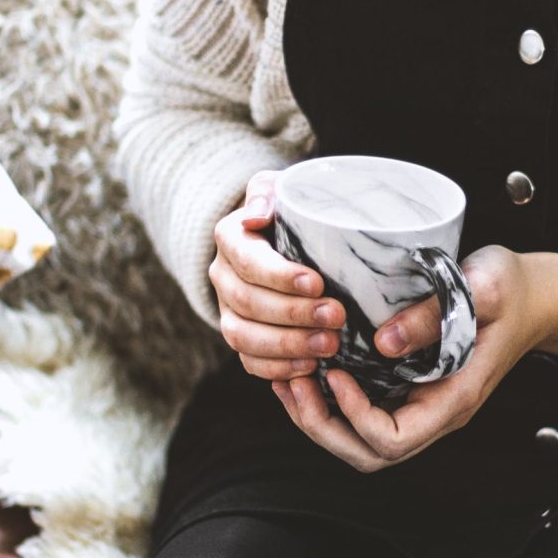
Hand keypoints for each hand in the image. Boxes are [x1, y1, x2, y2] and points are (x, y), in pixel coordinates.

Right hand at [208, 170, 346, 379]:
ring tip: (329, 346)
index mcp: (231, 238)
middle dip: (293, 314)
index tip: (318, 283)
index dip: (280, 276)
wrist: (287, 237)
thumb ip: (268, 192)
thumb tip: (257, 215)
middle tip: (335, 318)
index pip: (248, 261)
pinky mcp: (242, 337)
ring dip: (287, 345)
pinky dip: (278, 368)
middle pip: (247, 302)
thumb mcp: (283, 188)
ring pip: (243, 336)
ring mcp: (228, 310)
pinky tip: (310, 367)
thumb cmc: (292, 210)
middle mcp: (222, 276)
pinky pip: (249, 361)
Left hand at [270, 245, 556, 472]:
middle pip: (369, 454)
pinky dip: (328, 401)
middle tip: (293, 383)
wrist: (537, 296)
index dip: (356, 415)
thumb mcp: (482, 288)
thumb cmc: (513, 289)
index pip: (395, 439)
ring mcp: (422, 404)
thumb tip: (384, 342)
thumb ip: (435, 315)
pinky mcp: (409, 388)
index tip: (336, 373)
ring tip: (289, 379)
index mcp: (454, 399)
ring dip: (318, 418)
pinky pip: (363, 413)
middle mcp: (436, 412)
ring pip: (360, 441)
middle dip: (322, 427)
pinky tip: (307, 369)